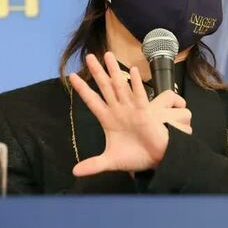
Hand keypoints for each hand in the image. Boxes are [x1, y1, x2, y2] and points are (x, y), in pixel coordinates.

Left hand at [68, 52, 189, 175]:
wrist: (155, 160)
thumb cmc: (135, 157)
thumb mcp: (111, 161)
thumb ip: (94, 165)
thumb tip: (75, 172)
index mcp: (107, 119)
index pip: (92, 101)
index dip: (82, 89)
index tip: (72, 76)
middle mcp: (118, 110)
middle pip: (105, 87)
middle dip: (97, 72)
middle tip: (89, 56)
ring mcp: (131, 109)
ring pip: (120, 86)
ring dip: (114, 71)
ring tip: (108, 55)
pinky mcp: (145, 112)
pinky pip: (139, 96)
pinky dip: (136, 84)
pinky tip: (132, 72)